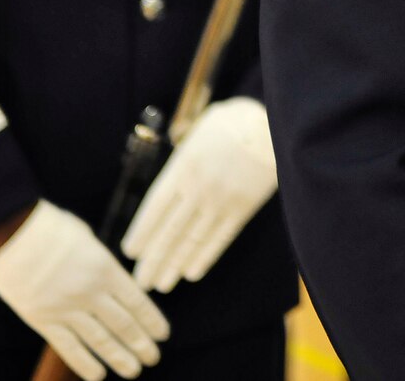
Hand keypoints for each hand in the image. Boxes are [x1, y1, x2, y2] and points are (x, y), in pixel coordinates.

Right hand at [0, 200, 168, 380]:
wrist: (10, 233)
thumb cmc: (50, 228)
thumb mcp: (88, 239)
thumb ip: (102, 264)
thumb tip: (113, 282)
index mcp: (105, 268)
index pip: (136, 302)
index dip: (152, 321)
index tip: (162, 335)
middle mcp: (90, 292)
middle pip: (123, 325)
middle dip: (141, 344)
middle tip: (153, 358)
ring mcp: (65, 309)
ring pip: (99, 341)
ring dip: (119, 358)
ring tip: (133, 371)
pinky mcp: (42, 320)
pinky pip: (68, 347)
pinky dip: (84, 364)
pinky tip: (97, 376)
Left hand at [121, 97, 276, 292]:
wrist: (273, 126)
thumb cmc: (237, 120)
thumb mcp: (200, 127)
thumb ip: (185, 148)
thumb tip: (176, 155)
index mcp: (183, 167)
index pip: (155, 208)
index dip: (142, 232)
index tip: (131, 251)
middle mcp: (197, 189)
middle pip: (170, 231)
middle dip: (154, 259)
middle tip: (142, 280)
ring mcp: (220, 201)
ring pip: (192, 240)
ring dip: (175, 264)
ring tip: (163, 284)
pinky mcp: (243, 209)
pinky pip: (220, 239)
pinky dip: (205, 257)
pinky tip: (192, 273)